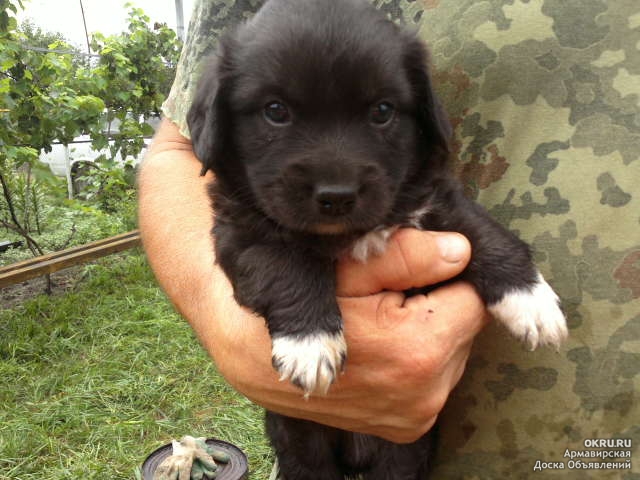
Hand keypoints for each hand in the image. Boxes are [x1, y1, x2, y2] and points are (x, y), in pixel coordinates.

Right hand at [139, 119, 487, 443]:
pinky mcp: (405, 427)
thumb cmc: (291, 296)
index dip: (442, 274)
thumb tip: (460, 249)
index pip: (472, 296)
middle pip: (463, 326)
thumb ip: (404, 257)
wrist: (247, 351)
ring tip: (379, 318)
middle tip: (386, 293)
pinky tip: (381, 344)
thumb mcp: (341, 265)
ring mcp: (415, 417)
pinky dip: (417, 358)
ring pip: (452, 351)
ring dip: (429, 330)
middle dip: (436, 302)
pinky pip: (435, 378)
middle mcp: (425, 396)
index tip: (408, 267)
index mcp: (416, 351)